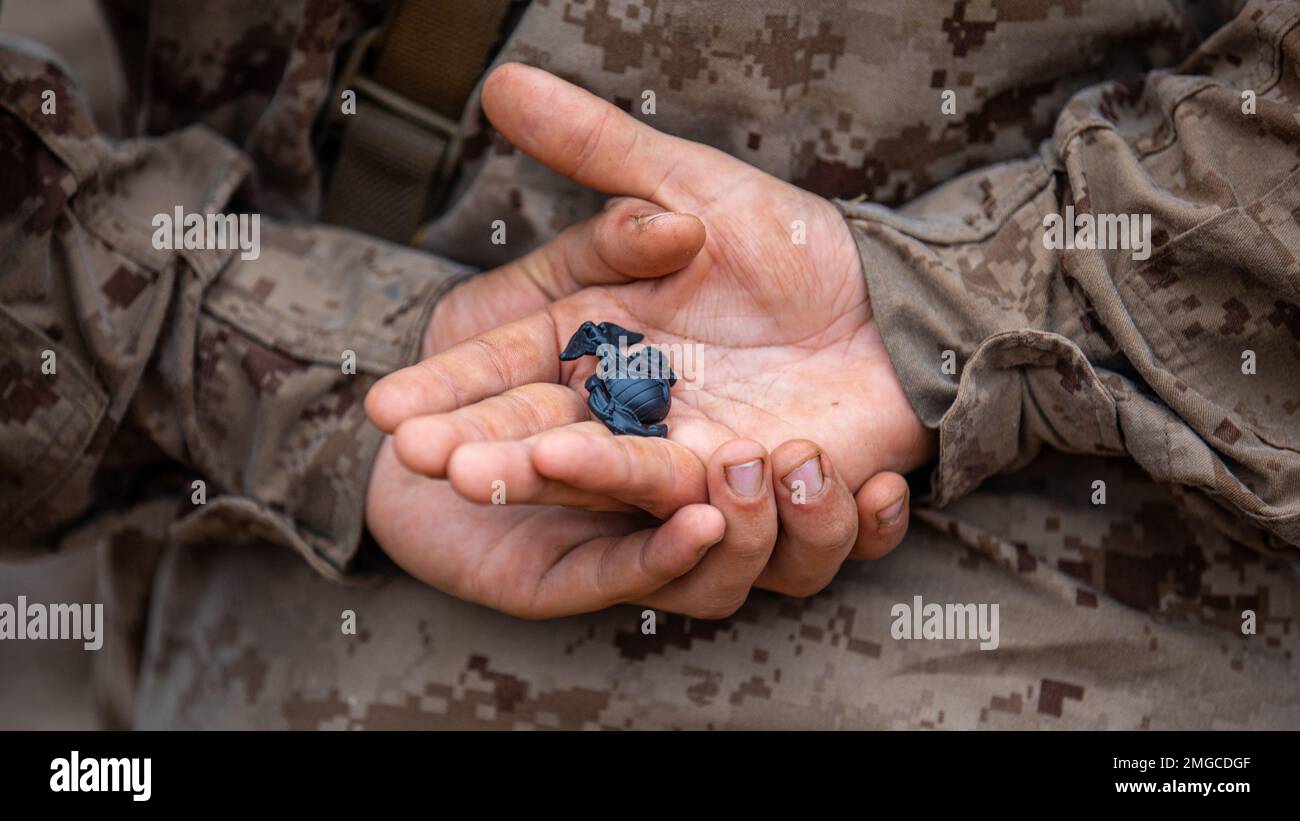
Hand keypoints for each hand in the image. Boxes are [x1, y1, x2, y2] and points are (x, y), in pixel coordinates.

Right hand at [367, 64, 934, 560]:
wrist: (888, 303)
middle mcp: (627, 407)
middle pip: (544, 439)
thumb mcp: (687, 184)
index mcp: (596, 341)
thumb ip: (595, 147)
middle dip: (486, 452)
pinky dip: (704, 503)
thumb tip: (498, 81)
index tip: (388, 410)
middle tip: (424, 465)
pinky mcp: (748, 489)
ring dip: (582, 478)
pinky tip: (708, 475)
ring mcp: (687, 453)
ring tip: (540, 461)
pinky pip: (719, 506)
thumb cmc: (788, 246)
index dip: (450, 390)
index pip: (506, 369)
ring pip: (623, 482)